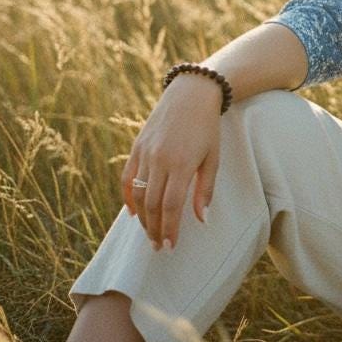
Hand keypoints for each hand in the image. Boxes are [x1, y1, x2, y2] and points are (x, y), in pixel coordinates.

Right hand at [120, 75, 223, 250]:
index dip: (170, 228)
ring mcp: (145, 153)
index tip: (170, 246)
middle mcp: (160, 160)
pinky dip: (128, 197)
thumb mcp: (213, 158)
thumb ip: (205, 189)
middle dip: (155, 229)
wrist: (191, 95)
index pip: (171, 205)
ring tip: (150, 233)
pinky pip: (127, 178)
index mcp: (182, 164)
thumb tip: (201, 220)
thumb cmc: (207, 128)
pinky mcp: (136, 147)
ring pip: (137, 194)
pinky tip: (134, 212)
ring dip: (142, 218)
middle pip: (152, 204)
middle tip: (159, 246)